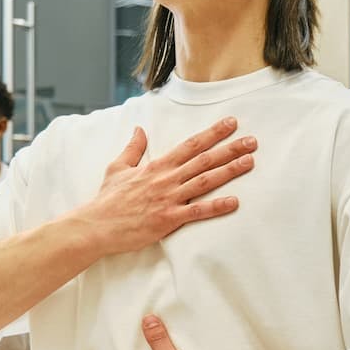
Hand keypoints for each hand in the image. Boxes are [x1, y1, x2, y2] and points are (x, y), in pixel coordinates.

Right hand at [76, 118, 256, 256]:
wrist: (96, 225)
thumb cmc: (107, 199)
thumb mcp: (118, 167)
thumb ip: (133, 148)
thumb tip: (139, 129)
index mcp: (157, 166)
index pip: (190, 145)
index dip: (212, 133)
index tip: (231, 123)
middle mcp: (167, 179)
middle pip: (204, 159)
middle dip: (230, 148)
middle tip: (252, 140)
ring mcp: (169, 198)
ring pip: (205, 181)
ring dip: (229, 170)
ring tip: (249, 162)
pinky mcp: (168, 219)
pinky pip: (197, 212)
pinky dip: (216, 207)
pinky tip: (234, 202)